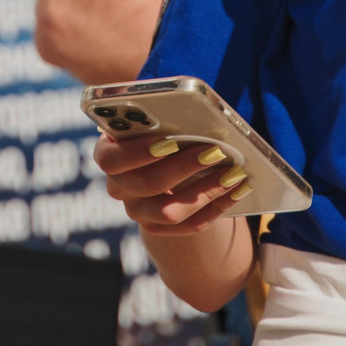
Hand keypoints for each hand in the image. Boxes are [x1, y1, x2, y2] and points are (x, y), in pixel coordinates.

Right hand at [92, 131, 255, 236]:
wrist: (159, 167)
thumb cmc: (158, 132)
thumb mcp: (151, 123)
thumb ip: (161, 121)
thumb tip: (193, 118)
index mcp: (108, 155)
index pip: (111, 159)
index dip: (138, 152)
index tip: (168, 141)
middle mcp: (118, 187)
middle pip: (148, 184)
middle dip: (185, 167)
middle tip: (215, 152)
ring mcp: (137, 212)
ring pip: (170, 211)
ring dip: (207, 191)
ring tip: (234, 174)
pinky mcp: (159, 228)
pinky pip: (190, 226)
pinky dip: (217, 207)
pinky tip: (237, 190)